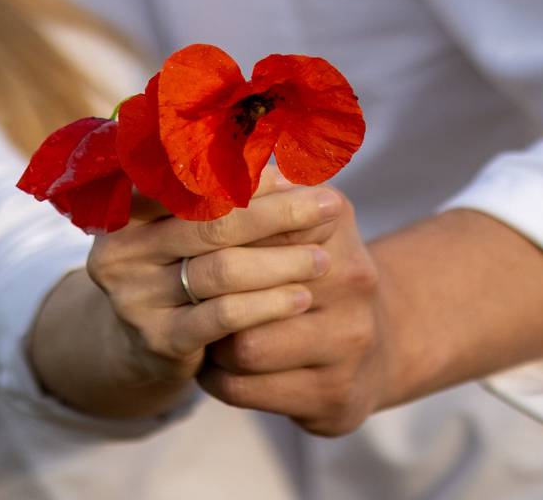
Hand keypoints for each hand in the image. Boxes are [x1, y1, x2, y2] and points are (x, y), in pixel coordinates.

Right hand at [30, 168, 344, 418]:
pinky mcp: (159, 339)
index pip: (194, 183)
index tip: (298, 178)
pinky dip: (268, 304)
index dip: (249, 179)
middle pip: (212, 224)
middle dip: (278, 214)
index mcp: (127, 208)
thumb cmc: (177, 270)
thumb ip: (226, 198)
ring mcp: (135, 297)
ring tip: (322, 260)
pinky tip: (301, 297)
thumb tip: (292, 173)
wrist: (141, 345)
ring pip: (222, 271)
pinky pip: (224, 316)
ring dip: (281, 262)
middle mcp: (122, 249)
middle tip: (329, 207)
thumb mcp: (188, 230)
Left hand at [200, 199, 542, 435]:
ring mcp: (350, 343)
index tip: (167, 240)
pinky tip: (217, 362)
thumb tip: (194, 144)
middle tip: (174, 290)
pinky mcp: (336, 398)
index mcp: (334, 219)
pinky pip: (246, 389)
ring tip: (197, 329)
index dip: (198, 234)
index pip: (242, 219)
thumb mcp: (293, 212)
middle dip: (199, 291)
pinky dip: (218, 377)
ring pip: (242, 344)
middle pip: (238, 283)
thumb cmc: (314, 269)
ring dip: (208, 339)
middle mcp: (352, 278)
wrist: (375, 343)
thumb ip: (250, 179)